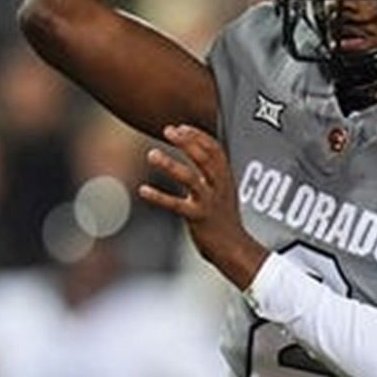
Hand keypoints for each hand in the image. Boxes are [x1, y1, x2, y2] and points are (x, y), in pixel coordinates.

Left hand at [137, 123, 267, 288]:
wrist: (233, 249)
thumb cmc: (223, 220)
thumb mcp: (221, 192)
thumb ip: (209, 174)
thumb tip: (193, 155)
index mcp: (225, 178)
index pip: (215, 149)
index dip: (198, 136)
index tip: (180, 127)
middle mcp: (219, 187)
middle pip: (205, 158)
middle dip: (187, 141)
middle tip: (168, 131)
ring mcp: (208, 202)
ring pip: (190, 178)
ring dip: (170, 164)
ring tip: (152, 154)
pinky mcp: (197, 218)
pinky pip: (176, 205)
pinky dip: (158, 196)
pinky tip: (143, 190)